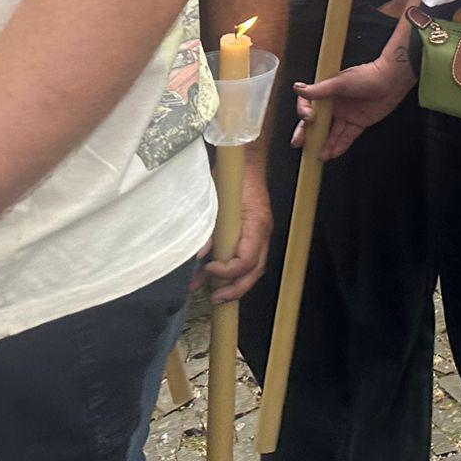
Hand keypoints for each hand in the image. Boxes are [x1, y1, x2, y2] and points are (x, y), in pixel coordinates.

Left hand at [197, 171, 271, 302]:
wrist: (245, 162)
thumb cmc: (232, 178)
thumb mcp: (216, 202)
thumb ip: (209, 230)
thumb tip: (198, 256)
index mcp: (257, 226)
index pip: (247, 261)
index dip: (227, 272)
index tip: (207, 269)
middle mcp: (262, 234)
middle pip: (255, 271)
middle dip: (235, 289)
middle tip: (214, 298)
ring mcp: (259, 235)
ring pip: (252, 268)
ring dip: (231, 283)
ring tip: (207, 292)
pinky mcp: (252, 234)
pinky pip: (246, 258)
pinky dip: (231, 271)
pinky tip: (211, 274)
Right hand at [294, 46, 416, 160]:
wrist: (391, 81)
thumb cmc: (366, 76)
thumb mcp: (340, 82)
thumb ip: (319, 89)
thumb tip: (298, 88)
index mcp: (327, 93)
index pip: (309, 105)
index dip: (304, 113)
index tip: (307, 118)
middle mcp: (335, 105)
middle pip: (318, 123)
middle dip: (308, 134)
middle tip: (299, 144)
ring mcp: (346, 115)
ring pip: (332, 133)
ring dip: (324, 144)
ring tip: (319, 155)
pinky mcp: (358, 123)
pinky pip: (347, 137)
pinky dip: (340, 145)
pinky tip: (332, 154)